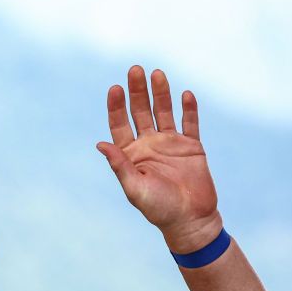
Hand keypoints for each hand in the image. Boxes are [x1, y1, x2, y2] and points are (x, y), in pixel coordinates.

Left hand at [96, 66, 221, 252]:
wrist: (190, 220)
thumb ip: (119, 166)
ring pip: (164, 112)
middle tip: (135, 70)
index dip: (116, 106)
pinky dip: (189, 109)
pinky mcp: (192, 147)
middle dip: (138, 91)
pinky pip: (190, 123)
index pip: (120, 124)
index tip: (115, 88)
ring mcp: (171, 144)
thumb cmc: (159, 208)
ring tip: (157, 73)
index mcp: (131, 154)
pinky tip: (186, 94)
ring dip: (161, 93)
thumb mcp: (134, 188)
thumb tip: (100, 144)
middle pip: (141, 112)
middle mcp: (149, 145)